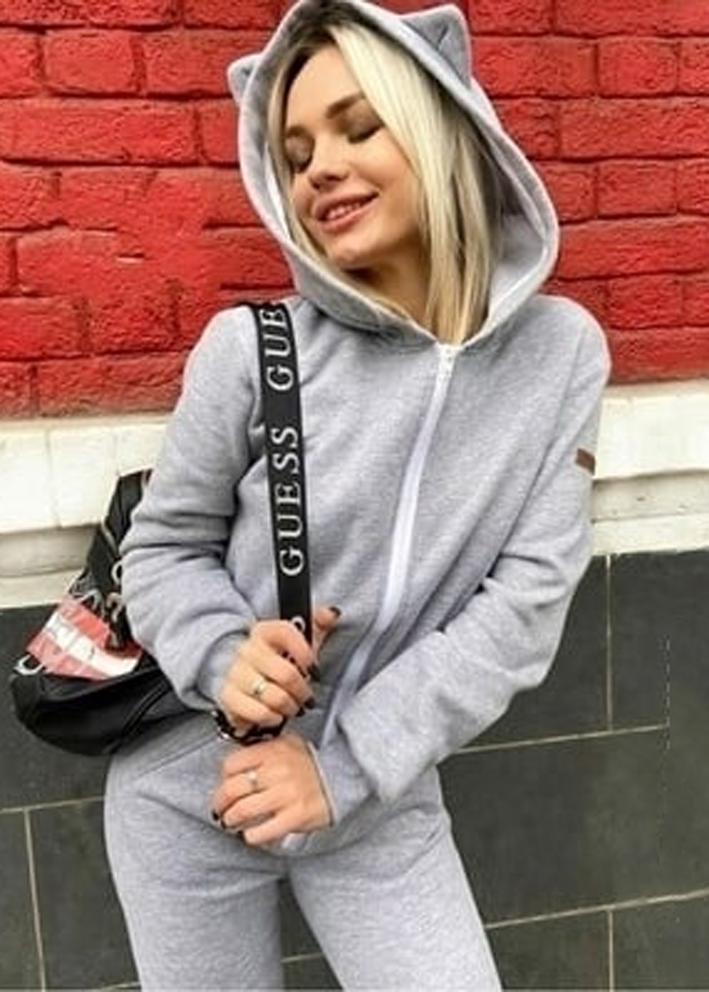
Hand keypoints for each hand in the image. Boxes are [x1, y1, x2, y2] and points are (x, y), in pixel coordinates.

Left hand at [210, 732, 331, 845]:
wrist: (342, 778)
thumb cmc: (311, 764)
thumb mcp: (288, 744)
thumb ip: (263, 749)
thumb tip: (235, 764)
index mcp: (273, 751)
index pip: (232, 764)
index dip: (223, 778)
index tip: (225, 786)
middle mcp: (277, 771)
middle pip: (232, 789)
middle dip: (220, 803)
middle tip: (220, 810)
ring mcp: (286, 795)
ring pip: (242, 811)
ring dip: (231, 820)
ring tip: (231, 823)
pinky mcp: (295, 817)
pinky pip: (262, 831)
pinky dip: (251, 836)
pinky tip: (251, 834)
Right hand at [217, 605, 340, 735]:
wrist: (246, 681)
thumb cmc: (279, 661)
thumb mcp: (300, 641)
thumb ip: (318, 624)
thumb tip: (332, 613)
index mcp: (264, 631)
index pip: (286, 633)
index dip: (305, 652)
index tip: (313, 667)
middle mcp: (247, 650)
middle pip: (286, 674)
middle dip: (302, 690)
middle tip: (306, 696)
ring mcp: (236, 674)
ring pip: (274, 696)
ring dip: (289, 706)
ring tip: (292, 707)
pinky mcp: (229, 698)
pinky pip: (258, 712)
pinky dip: (272, 717)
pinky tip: (276, 715)